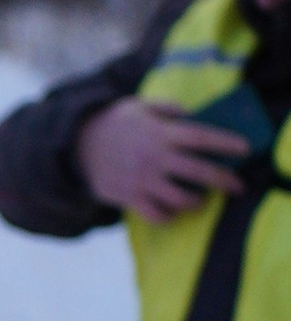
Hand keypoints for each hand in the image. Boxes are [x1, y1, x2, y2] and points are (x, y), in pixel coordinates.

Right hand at [75, 96, 250, 220]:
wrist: (75, 144)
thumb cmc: (113, 123)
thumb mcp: (137, 105)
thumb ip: (166, 107)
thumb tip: (190, 114)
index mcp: (159, 132)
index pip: (201, 137)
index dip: (226, 143)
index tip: (245, 149)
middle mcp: (154, 157)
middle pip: (200, 171)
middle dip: (225, 180)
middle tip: (238, 186)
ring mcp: (141, 180)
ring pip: (181, 199)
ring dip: (197, 201)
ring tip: (201, 199)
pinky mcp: (129, 197)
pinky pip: (157, 215)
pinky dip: (169, 216)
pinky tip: (173, 211)